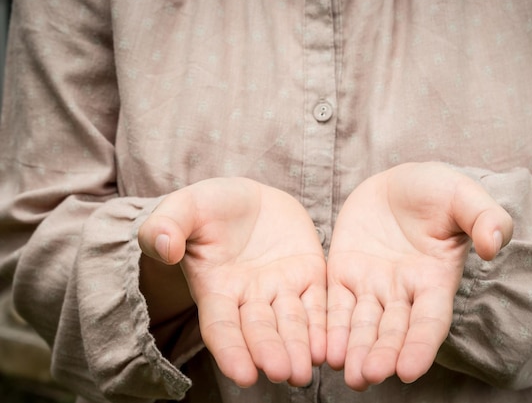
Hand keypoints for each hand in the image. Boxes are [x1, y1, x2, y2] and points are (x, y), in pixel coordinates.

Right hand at [138, 178, 325, 386]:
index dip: (231, 351)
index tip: (243, 374)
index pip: (221, 327)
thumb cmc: (209, 205)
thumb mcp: (183, 208)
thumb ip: (166, 226)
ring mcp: (280, 289)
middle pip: (260, 331)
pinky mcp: (308, 275)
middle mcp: (249, 297)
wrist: (248, 196)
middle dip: (271, 353)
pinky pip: (318, 304)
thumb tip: (164, 247)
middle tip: (285, 373)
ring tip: (306, 372)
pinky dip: (323, 326)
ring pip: (291, 324)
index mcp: (215, 288)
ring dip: (298, 348)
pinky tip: (329, 347)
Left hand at [326, 162, 512, 389]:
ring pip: (362, 324)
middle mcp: (403, 292)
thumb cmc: (436, 189)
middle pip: (393, 331)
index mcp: (435, 280)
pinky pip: (335, 304)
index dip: (420, 346)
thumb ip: (484, 218)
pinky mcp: (344, 274)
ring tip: (346, 374)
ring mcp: (372, 286)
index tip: (408, 371)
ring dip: (354, 349)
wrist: (396, 181)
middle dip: (381, 354)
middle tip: (367, 376)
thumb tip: (493, 246)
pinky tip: (322, 348)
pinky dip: (330, 327)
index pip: (429, 321)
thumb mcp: (463, 195)